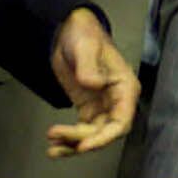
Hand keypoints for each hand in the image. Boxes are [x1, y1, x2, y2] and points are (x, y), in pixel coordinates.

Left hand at [45, 8, 137, 155]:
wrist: (68, 30)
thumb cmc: (85, 34)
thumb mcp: (86, 47)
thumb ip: (89, 67)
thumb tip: (93, 84)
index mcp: (125, 87)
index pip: (121, 121)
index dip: (105, 137)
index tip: (85, 144)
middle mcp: (116, 100)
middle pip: (105, 132)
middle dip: (83, 140)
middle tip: (61, 138)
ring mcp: (102, 106)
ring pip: (92, 135)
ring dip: (72, 144)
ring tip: (52, 145)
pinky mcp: (88, 108)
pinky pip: (81, 130)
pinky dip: (68, 140)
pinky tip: (54, 146)